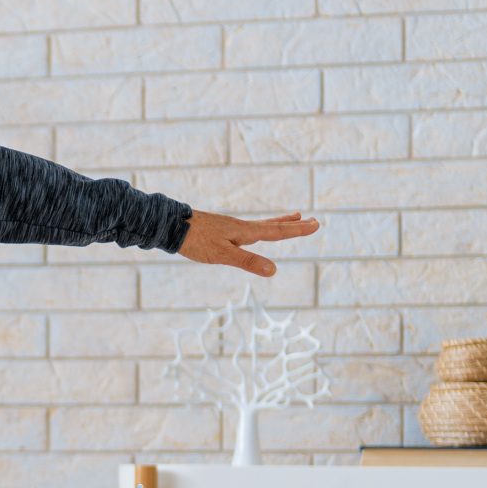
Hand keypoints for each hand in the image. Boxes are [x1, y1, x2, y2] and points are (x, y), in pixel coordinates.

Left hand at [176, 208, 317, 277]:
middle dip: (293, 225)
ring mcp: (230, 227)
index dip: (297, 230)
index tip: (316, 224)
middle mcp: (241, 227)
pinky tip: (252, 231)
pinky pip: (247, 229)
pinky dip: (260, 228)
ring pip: (261, 225)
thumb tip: (274, 270)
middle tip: (313, 220)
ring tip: (293, 217)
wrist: (170, 225)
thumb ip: (247, 262)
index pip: (277, 232)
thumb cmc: (195, 240)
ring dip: (279, 223)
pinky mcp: (219, 230)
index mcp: (245, 232)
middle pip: (273, 226)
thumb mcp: (222, 255)